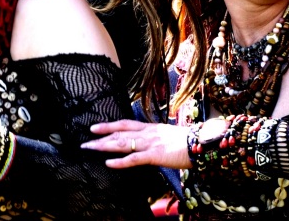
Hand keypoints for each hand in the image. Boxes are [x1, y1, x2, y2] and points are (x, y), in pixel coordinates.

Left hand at [80, 119, 211, 169]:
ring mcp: (151, 143)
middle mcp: (148, 133)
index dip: (109, 125)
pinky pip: (134, 158)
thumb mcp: (168, 135)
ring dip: (105, 146)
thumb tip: (146, 141)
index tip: (94, 127)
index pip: (125, 124)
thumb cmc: (188, 141)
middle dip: (101, 137)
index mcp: (151, 128)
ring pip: (123, 143)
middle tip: (85, 141)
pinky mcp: (155, 155)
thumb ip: (156, 137)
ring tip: (90, 148)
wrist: (202, 143)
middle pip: (120, 133)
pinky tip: (109, 163)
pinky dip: (120, 161)